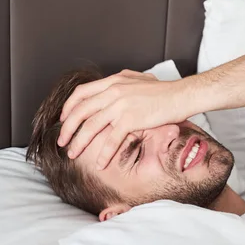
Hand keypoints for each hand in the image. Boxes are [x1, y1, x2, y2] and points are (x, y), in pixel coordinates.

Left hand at [57, 69, 190, 167]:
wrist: (182, 95)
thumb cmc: (165, 91)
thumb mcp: (139, 80)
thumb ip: (123, 84)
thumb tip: (114, 87)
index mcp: (114, 81)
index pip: (82, 92)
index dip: (69, 107)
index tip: (64, 118)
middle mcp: (114, 90)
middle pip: (81, 110)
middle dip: (68, 128)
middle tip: (62, 141)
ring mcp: (121, 104)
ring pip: (91, 126)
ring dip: (80, 142)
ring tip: (73, 154)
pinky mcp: (131, 118)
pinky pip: (111, 139)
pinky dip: (104, 154)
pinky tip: (101, 164)